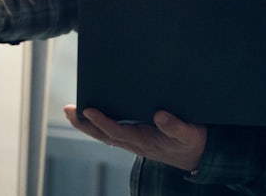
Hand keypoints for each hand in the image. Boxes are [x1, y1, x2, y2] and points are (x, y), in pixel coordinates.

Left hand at [63, 105, 206, 171]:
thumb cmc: (192, 142)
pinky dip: (99, 124)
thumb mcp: (190, 134)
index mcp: (145, 141)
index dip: (102, 121)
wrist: (197, 156)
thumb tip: (159, 115)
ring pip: (105, 134)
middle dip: (85, 124)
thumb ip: (176, 126)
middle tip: (68, 110)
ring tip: (71, 111)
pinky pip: (113, 131)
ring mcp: (134, 141)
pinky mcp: (136, 137)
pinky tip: (90, 115)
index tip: (88, 109)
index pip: (117, 132)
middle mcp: (135, 142)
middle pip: (104, 134)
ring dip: (87, 124)